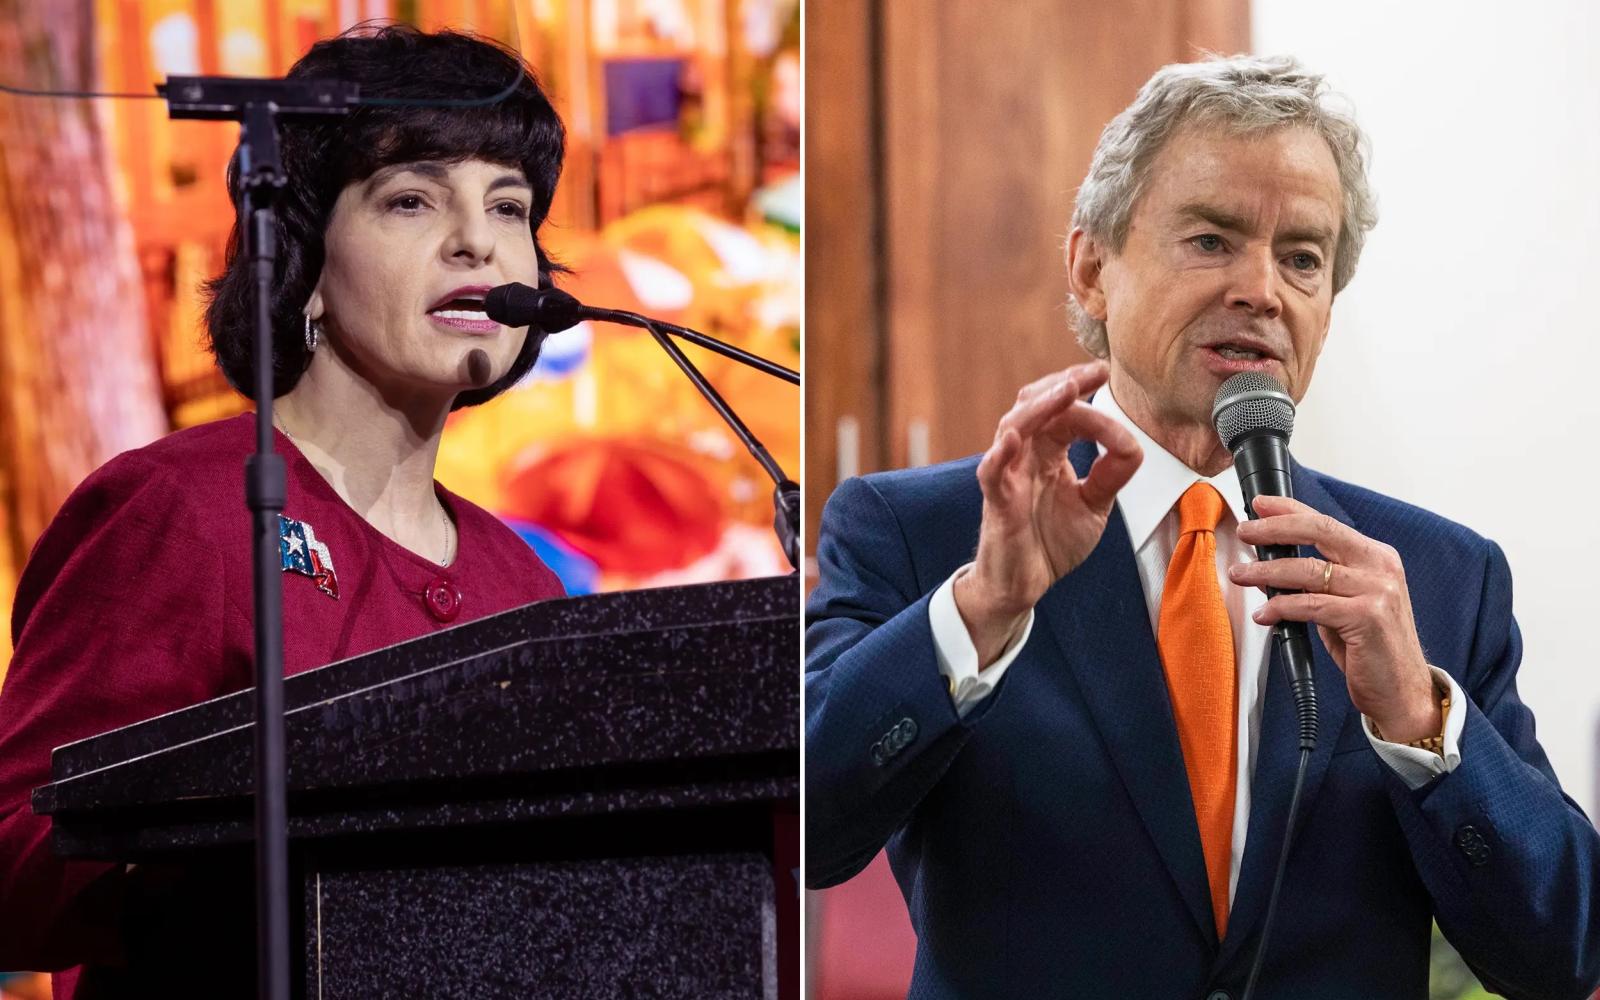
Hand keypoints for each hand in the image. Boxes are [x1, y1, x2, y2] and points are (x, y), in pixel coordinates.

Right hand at [954, 360, 1141, 666]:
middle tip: (1092, 371)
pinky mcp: (997, 504)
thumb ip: (1111, 474)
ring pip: (1013, 428)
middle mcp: (1025, 458)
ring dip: (1039, 407)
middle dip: (1062, 385)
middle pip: (1034, 406)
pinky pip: (992, 473)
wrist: (1024, 585)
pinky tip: (1014, 437)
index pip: (1063, 412)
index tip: (1104, 374)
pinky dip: (999, 455)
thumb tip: (1132, 443)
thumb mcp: (1094, 505)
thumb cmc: (1049, 542)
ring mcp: (1008, 477)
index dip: (1082, 391)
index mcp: (1047, 454)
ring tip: (1064, 390)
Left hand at [1229, 495, 1440, 742]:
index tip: (1260, 505)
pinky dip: (1281, 607)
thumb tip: (1274, 565)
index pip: (1327, 523)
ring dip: (1266, 572)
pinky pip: (1311, 605)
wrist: (1402, 691)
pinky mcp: (1367, 617)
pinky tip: (1264, 614)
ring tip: (1241, 574)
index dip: (1290, 510)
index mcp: (1377, 558)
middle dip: (1275, 529)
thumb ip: (1321, 582)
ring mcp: (1378, 591)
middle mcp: (1381, 568)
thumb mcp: (1347, 604)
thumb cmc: (1371, 648)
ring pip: (1308, 570)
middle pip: (1319, 532)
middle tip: (1245, 532)